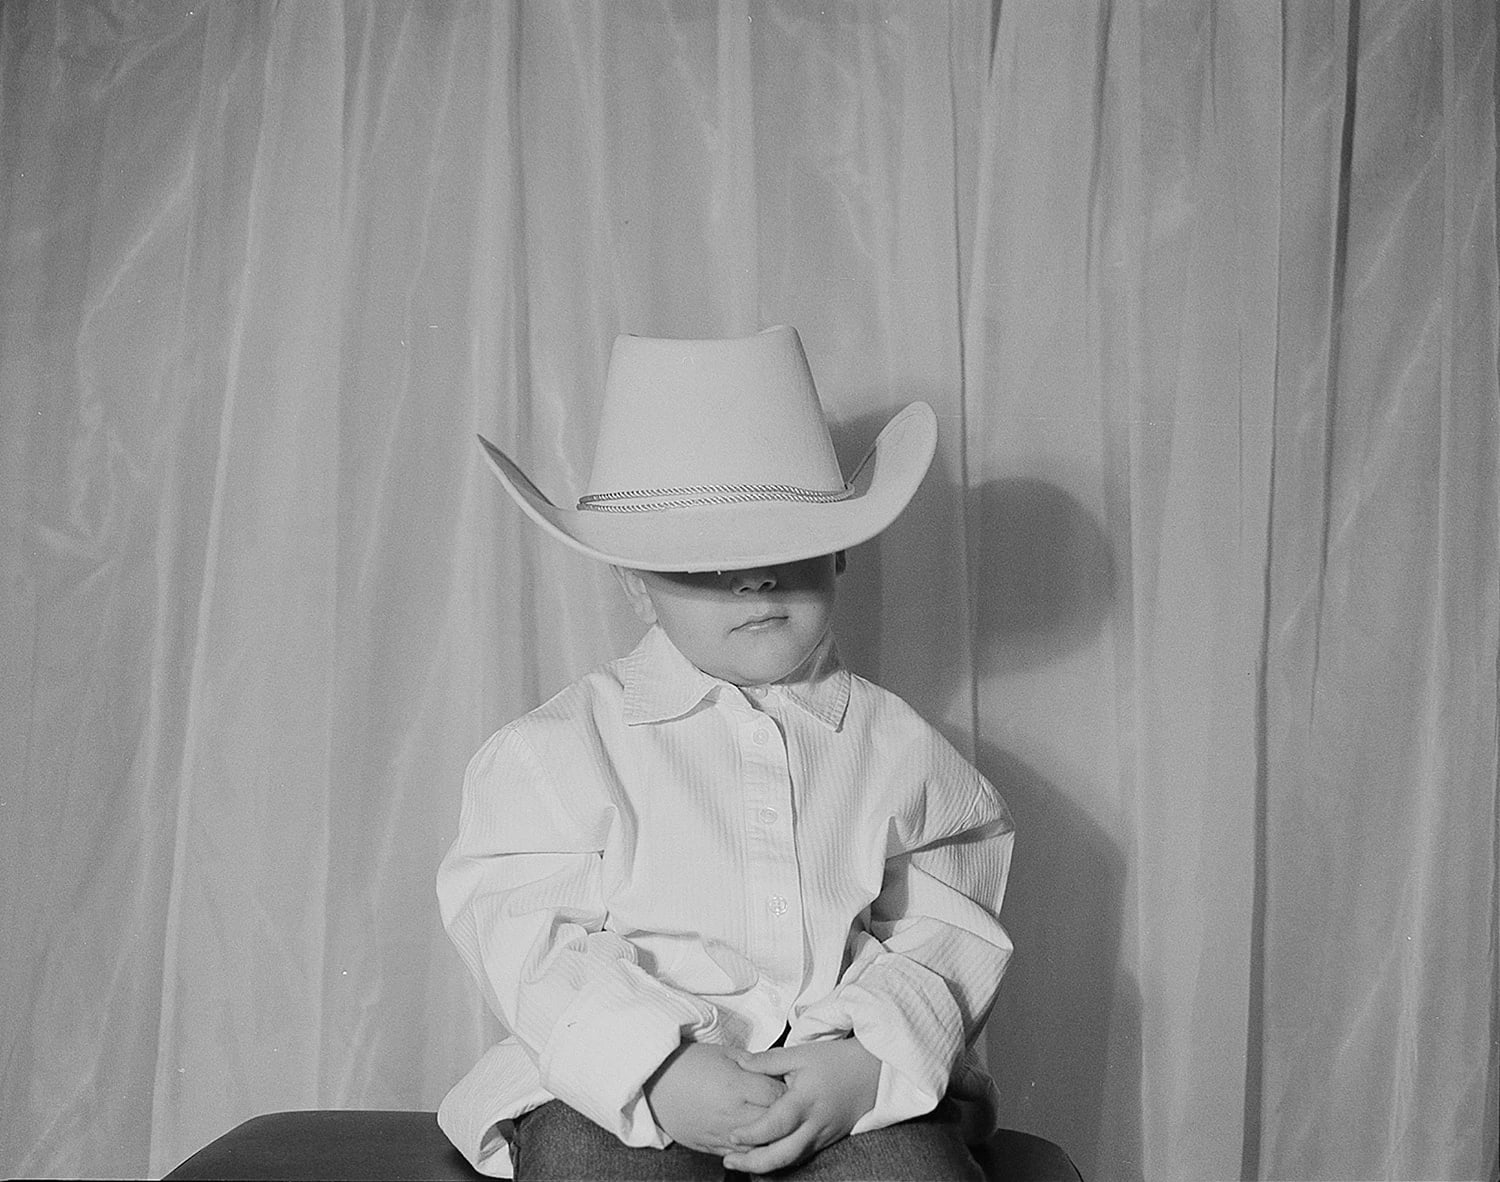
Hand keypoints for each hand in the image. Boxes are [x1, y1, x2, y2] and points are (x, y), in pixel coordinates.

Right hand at [643, 1042, 787, 1155]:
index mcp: (736, 1085)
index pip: (777, 1094)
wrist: (653, 1082)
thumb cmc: (688, 1062)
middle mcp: (732, 1114)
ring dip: (771, 1136)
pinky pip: (741, 1156)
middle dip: (785, 1114)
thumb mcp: (724, 1053)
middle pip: (774, 1122)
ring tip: (776, 1124)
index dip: (788, 1089)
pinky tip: (758, 1140)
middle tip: (788, 1104)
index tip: (791, 1084)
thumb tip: (776, 1070)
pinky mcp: (710, 1148)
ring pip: (760, 1145)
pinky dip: (753, 1150)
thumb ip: (753, 1063)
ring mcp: (721, 1134)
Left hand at [721, 1037, 879, 1173]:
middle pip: (783, 1155)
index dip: (752, 1133)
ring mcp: (823, 1136)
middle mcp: (815, 1124)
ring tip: (741, 1162)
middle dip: (753, 1163)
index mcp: (806, 1100)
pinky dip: (781, 1161)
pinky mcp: (827, 1141)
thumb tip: (741, 1063)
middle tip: (729, 1160)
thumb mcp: (802, 1054)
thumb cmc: (837, 1061)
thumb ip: (769, 1061)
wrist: (873, 1073)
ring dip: (765, 1167)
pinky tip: (765, 1158)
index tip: (732, 1135)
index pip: (776, 1125)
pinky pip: (802, 1157)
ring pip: (792, 1161)